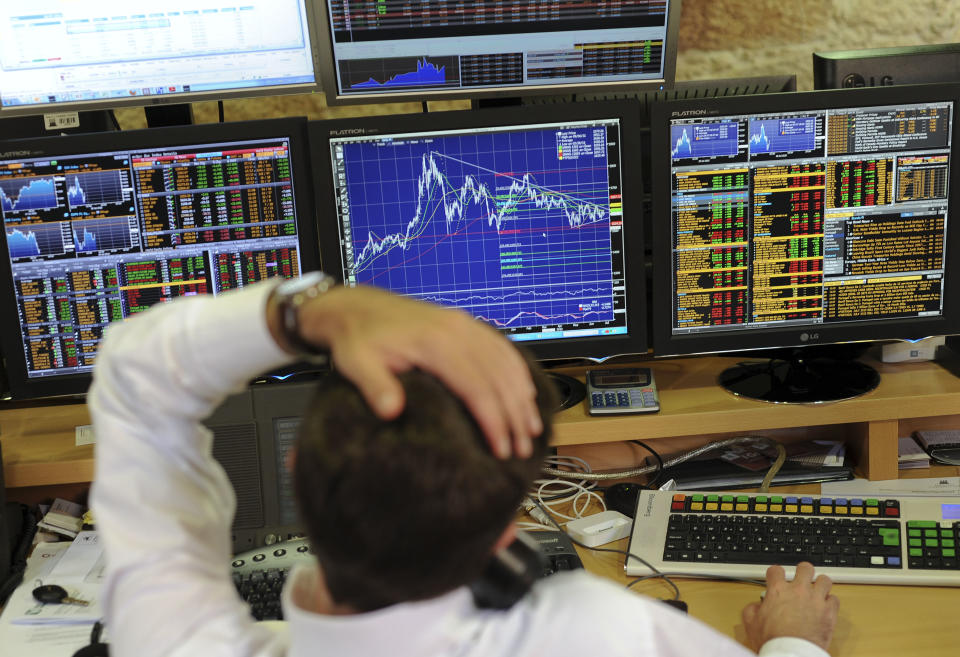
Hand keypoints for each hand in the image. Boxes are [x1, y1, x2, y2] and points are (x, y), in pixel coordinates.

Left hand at [281, 284, 541, 457]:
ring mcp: (465, 324)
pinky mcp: (466, 324)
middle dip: (515, 416)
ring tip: (531, 430)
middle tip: (522, 450)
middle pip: (499, 377)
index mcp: (435, 341)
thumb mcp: (356, 363)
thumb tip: (392, 411)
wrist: (357, 306)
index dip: (494, 420)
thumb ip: (374, 386)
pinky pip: (502, 347)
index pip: (477, 386)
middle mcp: (458, 329)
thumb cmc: (357, 338)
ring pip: (507, 362)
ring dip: (523, 397)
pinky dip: (518, 372)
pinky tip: (525, 393)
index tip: (501, 450)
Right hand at [741, 562, 838, 651]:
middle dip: (803, 571)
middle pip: (805, 568)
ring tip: (817, 591)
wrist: (790, 653)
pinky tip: (825, 607)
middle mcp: (798, 591)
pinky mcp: (829, 612)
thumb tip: (756, 606)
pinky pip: (834, 599)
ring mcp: (815, 600)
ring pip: (824, 580)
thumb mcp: (751, 623)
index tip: (777, 578)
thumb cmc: (772, 640)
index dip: (775, 573)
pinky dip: (830, 602)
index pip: (776, 570)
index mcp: (778, 590)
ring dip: (820, 584)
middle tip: (802, 578)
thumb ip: (752, 608)